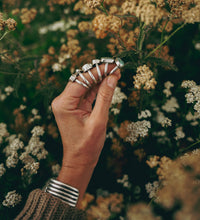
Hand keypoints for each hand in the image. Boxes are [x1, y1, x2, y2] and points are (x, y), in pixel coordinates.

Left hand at [51, 63, 120, 204]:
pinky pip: (87, 91)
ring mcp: (68, 102)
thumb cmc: (87, 145)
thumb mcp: (99, 121)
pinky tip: (109, 79)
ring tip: (114, 70)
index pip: (81, 79)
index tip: (112, 64)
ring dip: (99, 77)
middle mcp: (63, 100)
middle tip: (115, 65)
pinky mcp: (75, 105)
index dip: (97, 70)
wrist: (80, 160)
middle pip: (82, 79)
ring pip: (85, 83)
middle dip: (99, 71)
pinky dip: (98, 86)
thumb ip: (105, 97)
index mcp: (64, 103)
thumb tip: (112, 77)